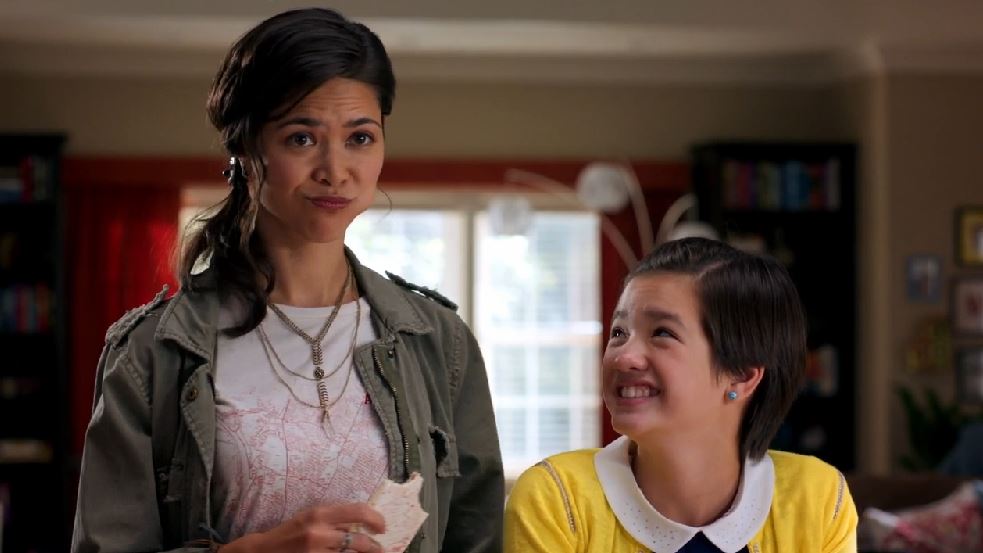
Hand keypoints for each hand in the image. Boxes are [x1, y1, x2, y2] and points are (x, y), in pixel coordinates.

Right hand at [220, 503, 385, 552]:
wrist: (261, 551)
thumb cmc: (288, 533)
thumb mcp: (310, 518)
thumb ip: (333, 519)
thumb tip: (361, 524)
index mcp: (319, 513)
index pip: (357, 512)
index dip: (375, 519)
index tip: (382, 527)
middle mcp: (319, 532)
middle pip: (359, 542)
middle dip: (374, 548)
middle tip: (380, 549)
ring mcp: (316, 552)